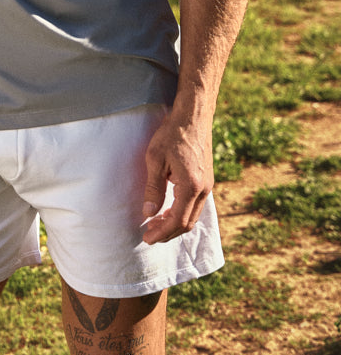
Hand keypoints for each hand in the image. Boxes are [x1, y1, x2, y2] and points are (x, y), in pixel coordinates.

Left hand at [140, 109, 213, 244]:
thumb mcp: (155, 160)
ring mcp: (208, 186)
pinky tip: (168, 211)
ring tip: (155, 225)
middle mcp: (204, 190)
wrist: (193, 116)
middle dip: (168, 233)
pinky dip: (182, 213)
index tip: (147, 238)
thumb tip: (148, 213)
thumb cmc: (172, 134)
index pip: (177, 221)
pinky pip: (196, 205)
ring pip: (193, 215)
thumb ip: (153, 188)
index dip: (162, 233)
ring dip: (175, 224)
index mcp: (191, 186)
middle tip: (149, 235)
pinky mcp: (207, 180)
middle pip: (188, 223)